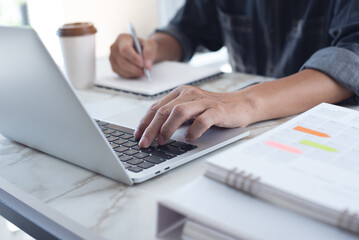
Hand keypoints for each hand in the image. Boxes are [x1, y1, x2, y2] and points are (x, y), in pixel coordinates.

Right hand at [110, 34, 157, 77]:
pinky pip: (122, 74)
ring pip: (123, 69)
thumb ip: (149, 53)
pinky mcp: (114, 67)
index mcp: (122, 39)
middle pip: (123, 62)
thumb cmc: (144, 46)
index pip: (125, 49)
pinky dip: (132, 75)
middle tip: (146, 70)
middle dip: (136, 68)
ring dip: (135, 72)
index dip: (134, 58)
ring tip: (144, 71)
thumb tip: (147, 65)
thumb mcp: (150, 46)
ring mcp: (112, 58)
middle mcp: (115, 48)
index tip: (143, 64)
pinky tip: (137, 71)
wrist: (141, 50)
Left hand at [134, 85, 253, 147]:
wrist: (241, 104)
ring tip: (162, 141)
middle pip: (164, 110)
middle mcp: (190, 94)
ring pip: (179, 112)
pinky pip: (202, 120)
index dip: (145, 122)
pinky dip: (193, 130)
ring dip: (167, 128)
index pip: (156, 107)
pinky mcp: (217, 110)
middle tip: (144, 143)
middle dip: (151, 128)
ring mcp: (204, 102)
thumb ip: (174, 116)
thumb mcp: (190, 110)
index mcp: (181, 93)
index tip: (137, 135)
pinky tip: (189, 137)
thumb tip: (154, 132)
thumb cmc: (213, 109)